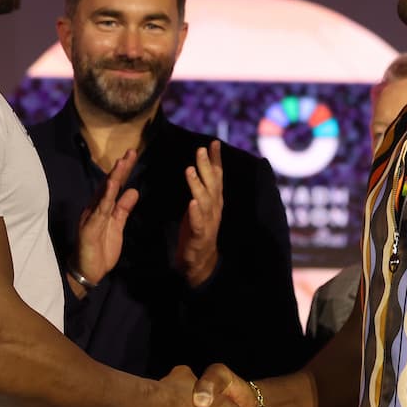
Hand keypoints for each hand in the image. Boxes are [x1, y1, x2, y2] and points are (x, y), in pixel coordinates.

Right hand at [75, 149, 138, 287]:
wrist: (88, 271)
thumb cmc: (101, 249)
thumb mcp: (117, 226)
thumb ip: (123, 209)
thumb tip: (133, 191)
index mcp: (103, 208)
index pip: (114, 186)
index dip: (123, 171)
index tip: (132, 156)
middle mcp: (95, 208)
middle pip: (109, 185)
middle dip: (120, 169)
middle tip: (130, 152)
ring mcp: (91, 216)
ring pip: (104, 194)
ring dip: (113, 178)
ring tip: (122, 163)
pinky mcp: (89, 227)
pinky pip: (99, 210)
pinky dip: (106, 197)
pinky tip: (112, 185)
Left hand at [176, 141, 222, 286]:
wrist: (200, 264)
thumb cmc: (197, 232)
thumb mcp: (200, 207)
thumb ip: (201, 189)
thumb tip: (198, 168)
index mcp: (214, 202)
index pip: (217, 178)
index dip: (216, 160)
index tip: (214, 143)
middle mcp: (215, 210)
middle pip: (212, 185)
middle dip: (207, 167)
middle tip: (201, 150)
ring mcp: (209, 223)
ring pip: (204, 201)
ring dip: (198, 185)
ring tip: (190, 170)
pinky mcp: (200, 237)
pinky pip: (198, 223)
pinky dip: (196, 213)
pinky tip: (192, 203)